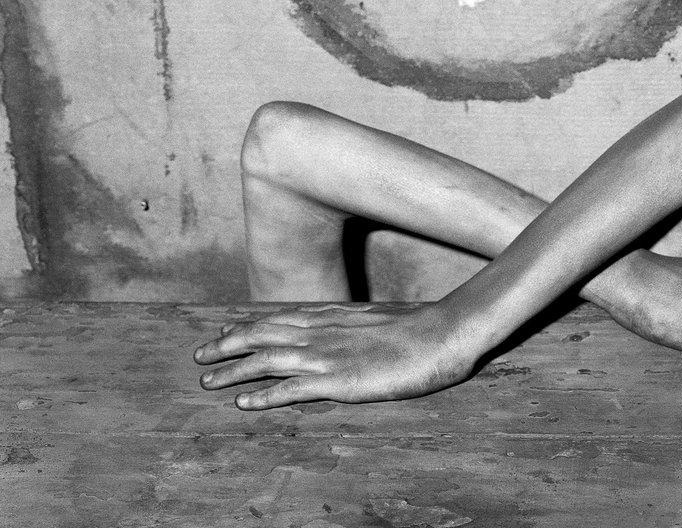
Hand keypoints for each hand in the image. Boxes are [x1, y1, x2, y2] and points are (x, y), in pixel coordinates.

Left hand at [193, 301, 475, 408]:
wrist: (443, 333)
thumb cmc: (419, 328)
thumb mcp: (379, 319)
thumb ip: (353, 325)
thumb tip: (342, 329)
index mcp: (332, 316)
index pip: (278, 317)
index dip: (246, 325)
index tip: (223, 331)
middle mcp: (323, 331)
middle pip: (262, 334)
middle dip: (227, 344)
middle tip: (200, 355)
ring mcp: (329, 355)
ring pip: (267, 359)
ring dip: (233, 370)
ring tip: (207, 380)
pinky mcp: (340, 380)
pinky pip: (292, 389)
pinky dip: (264, 396)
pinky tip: (244, 403)